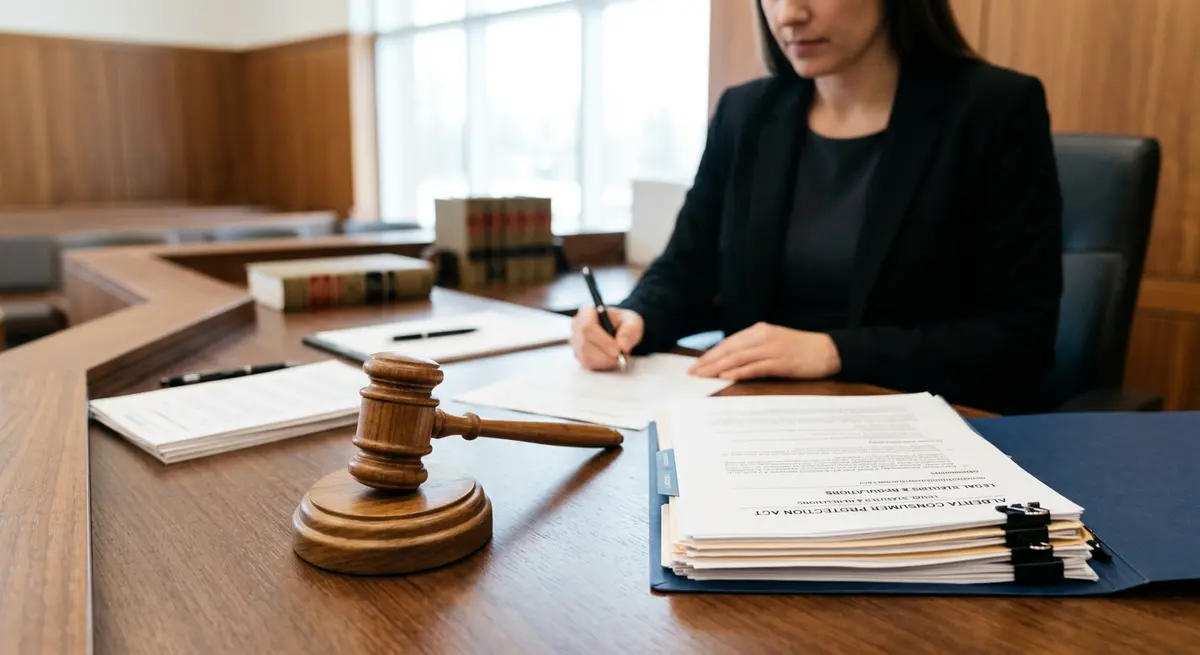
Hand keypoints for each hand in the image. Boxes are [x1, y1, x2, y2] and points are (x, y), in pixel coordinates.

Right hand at [570, 306, 643, 370]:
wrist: (620, 331)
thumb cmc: (623, 323)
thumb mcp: (632, 321)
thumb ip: (629, 330)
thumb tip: (622, 345)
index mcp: (587, 312)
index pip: (588, 327)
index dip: (602, 341)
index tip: (618, 350)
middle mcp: (577, 326)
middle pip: (585, 344)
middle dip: (606, 354)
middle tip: (622, 357)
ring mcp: (576, 342)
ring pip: (586, 357)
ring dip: (606, 361)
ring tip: (621, 358)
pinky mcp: (579, 355)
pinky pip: (588, 364)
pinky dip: (603, 365)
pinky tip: (613, 361)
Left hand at [687, 322, 840, 380]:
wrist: (828, 350)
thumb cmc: (800, 349)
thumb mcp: (774, 342)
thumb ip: (754, 348)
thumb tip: (731, 361)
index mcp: (760, 330)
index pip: (729, 342)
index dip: (711, 353)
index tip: (696, 364)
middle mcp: (763, 337)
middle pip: (730, 349)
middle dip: (709, 361)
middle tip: (692, 372)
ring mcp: (772, 349)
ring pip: (738, 358)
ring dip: (718, 367)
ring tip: (703, 376)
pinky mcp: (781, 362)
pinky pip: (755, 367)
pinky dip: (739, 372)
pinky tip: (726, 377)